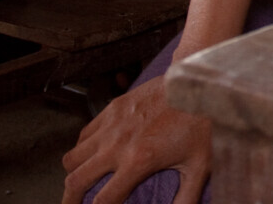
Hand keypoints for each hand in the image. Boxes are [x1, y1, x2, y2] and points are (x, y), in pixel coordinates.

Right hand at [60, 75, 210, 203]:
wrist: (200, 81)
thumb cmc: (203, 121)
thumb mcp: (201, 166)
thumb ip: (186, 198)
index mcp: (138, 161)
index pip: (103, 201)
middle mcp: (118, 144)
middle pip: (75, 181)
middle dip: (69, 201)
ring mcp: (112, 124)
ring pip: (73, 158)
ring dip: (73, 174)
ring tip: (78, 185)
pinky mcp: (113, 107)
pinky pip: (84, 134)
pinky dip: (81, 149)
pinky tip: (92, 155)